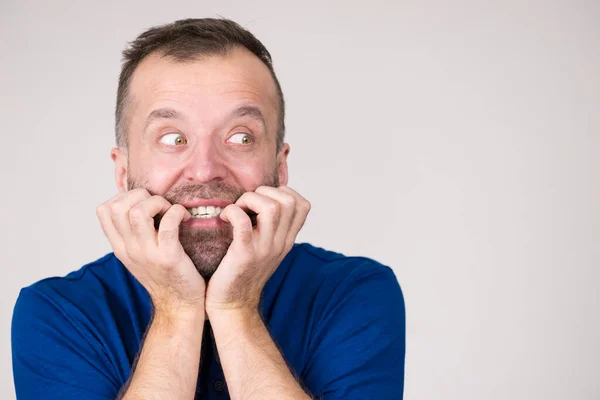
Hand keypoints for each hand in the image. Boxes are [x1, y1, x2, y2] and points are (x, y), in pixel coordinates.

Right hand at [96, 188, 204, 313]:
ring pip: (138, 212)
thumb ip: (133, 234)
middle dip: (140, 195)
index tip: (143, 201)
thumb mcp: (139, 255)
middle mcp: (129, 250)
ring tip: (169, 209)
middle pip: (117, 207)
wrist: (179, 306)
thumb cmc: (165, 276)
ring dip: (158, 202)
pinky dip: (177, 212)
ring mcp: (147, 254)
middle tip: (159, 203)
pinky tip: (185, 216)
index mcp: (120, 247)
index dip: (123, 196)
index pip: (103, 211)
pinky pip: (168, 224)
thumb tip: (137, 204)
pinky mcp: (169, 258)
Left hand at [205, 185, 310, 312]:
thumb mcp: (267, 250)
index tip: (264, 198)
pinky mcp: (244, 255)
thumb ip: (272, 228)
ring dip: (250, 199)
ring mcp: (264, 249)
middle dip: (266, 192)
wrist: (232, 306)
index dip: (284, 192)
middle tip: (248, 202)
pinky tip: (224, 217)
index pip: (303, 205)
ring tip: (237, 208)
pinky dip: (233, 212)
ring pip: (271, 208)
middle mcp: (280, 243)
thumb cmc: (243, 273)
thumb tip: (265, 200)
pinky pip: (243, 223)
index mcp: (286, 240)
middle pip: (289, 202)